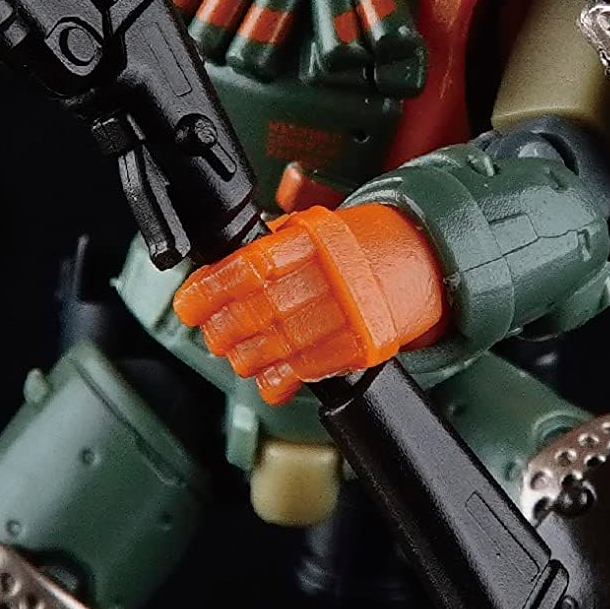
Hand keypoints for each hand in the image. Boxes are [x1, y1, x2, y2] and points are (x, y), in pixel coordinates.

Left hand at [171, 205, 444, 404]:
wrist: (419, 257)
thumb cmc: (353, 246)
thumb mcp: (314, 228)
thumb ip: (269, 248)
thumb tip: (213, 276)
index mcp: (315, 238)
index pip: (250, 267)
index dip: (211, 290)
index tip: (189, 304)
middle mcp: (333, 273)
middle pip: (262, 310)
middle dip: (226, 330)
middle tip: (213, 335)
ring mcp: (352, 310)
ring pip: (284, 344)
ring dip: (250, 358)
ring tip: (238, 357)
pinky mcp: (364, 342)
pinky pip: (314, 367)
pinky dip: (284, 378)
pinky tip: (269, 380)